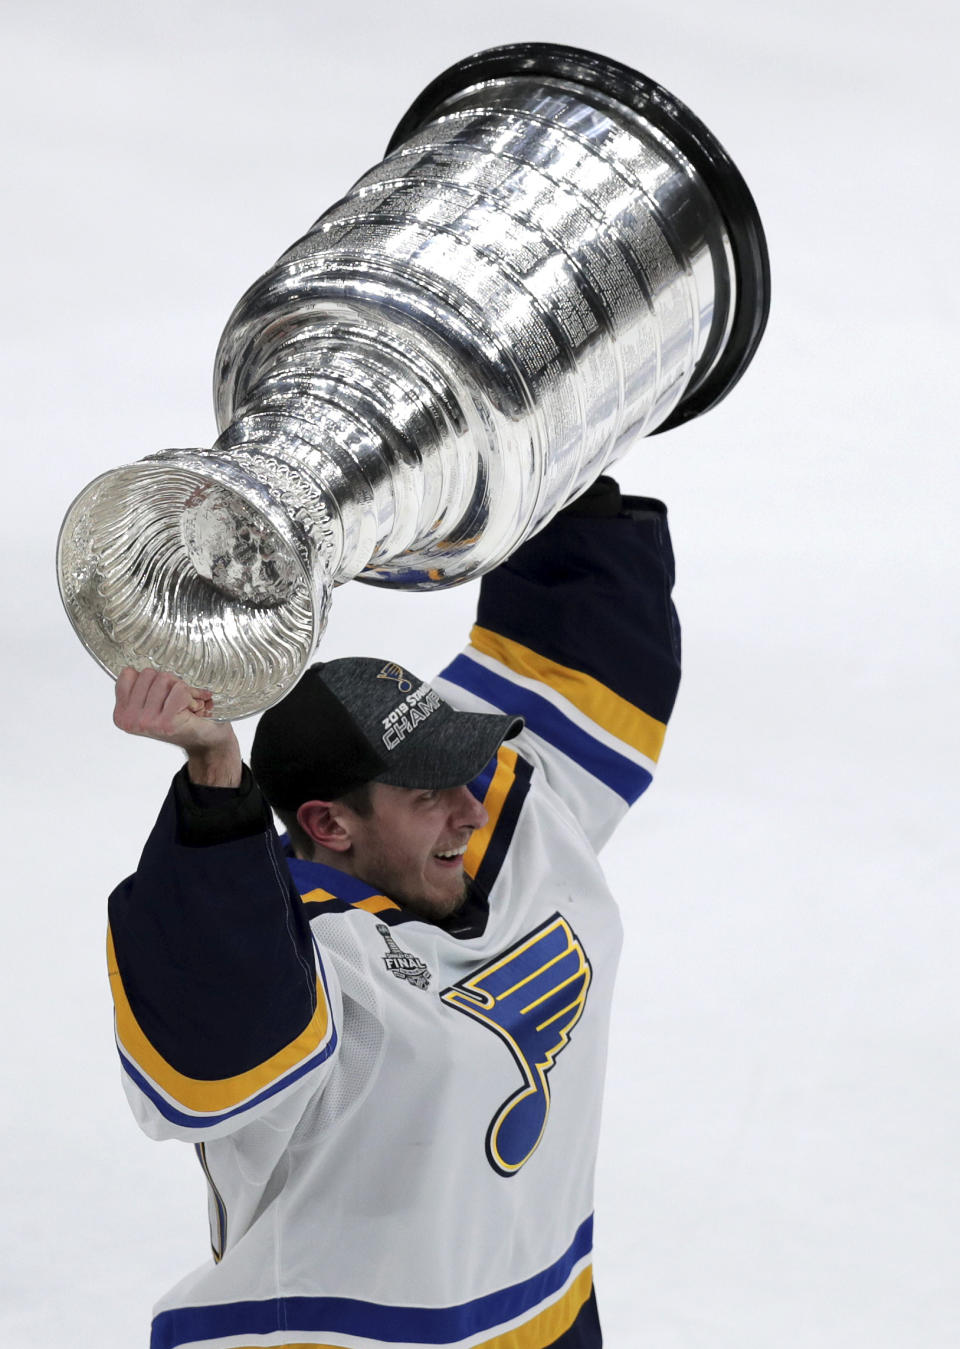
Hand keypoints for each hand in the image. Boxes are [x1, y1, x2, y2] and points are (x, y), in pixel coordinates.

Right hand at [113, 668, 242, 785]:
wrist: (206, 741)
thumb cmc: (182, 720)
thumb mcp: (153, 700)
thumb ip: (142, 684)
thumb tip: (140, 664)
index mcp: (122, 713)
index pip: (128, 673)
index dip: (150, 678)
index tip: (161, 694)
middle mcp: (129, 720)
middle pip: (148, 673)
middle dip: (168, 682)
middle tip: (178, 700)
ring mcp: (146, 722)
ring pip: (164, 679)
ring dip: (182, 689)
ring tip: (187, 705)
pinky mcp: (166, 723)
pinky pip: (180, 690)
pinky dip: (192, 695)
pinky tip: (193, 709)